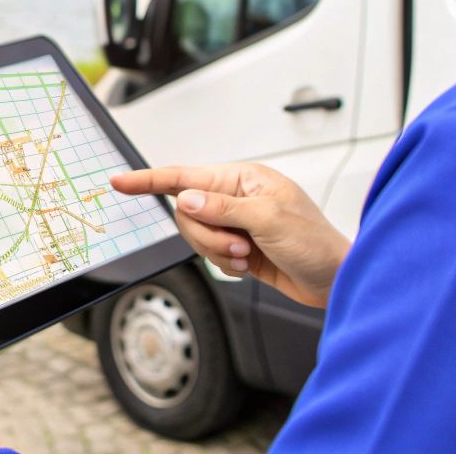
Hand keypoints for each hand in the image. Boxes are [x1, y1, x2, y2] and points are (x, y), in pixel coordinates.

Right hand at [111, 162, 349, 307]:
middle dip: (207, 235)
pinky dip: (225, 265)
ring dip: (218, 252)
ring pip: (196, 237)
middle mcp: (236, 197)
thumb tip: (186, 199)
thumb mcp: (269, 220)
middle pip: (187, 213)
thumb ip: (223, 208)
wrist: (336, 279)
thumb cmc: (315, 242)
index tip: (120, 182)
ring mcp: (235, 223)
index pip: (186, 176)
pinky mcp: (238, 248)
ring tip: (248, 256)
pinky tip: (250, 265)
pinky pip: (210, 255)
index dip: (150, 180)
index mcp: (244, 178)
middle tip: (239, 245)